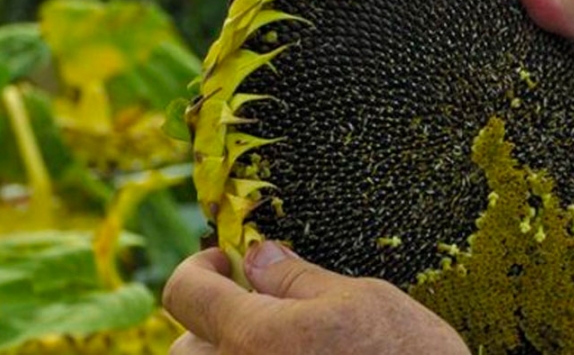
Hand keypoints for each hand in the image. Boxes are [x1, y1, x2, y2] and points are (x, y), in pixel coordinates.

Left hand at [163, 242, 469, 354]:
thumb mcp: (360, 299)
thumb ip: (296, 279)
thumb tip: (258, 255)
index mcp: (254, 336)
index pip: (185, 292)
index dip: (200, 267)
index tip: (226, 260)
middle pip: (186, 346)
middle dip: (214, 319)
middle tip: (261, 305)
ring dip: (233, 353)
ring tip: (284, 344)